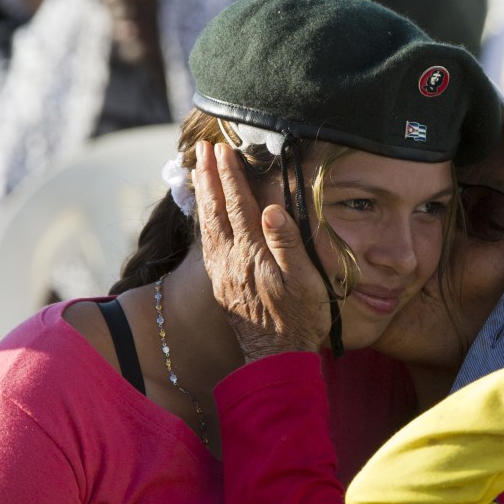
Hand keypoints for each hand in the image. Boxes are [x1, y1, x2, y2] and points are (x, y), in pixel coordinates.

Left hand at [193, 141, 330, 360]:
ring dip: (203, 193)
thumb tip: (272, 208)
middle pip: (217, 208)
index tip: (224, 149)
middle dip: (210, 175)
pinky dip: (203, 218)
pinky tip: (204, 211)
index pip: (239, 204)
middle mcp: (231, 259)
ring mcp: (223, 271)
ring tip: (198, 169)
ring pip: (207, 223)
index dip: (232, 176)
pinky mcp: (221, 283)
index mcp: (252, 253)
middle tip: (202, 147)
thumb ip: (288, 243)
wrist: (276, 357)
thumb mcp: (304, 281)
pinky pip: (206, 242)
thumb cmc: (300, 319)